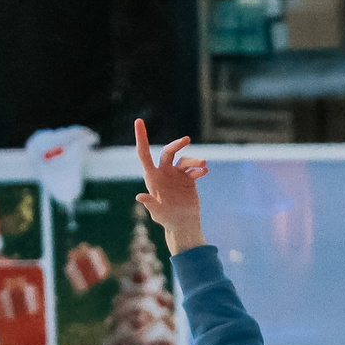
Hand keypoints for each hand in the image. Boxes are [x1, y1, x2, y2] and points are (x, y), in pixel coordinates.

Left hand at [132, 117, 209, 254]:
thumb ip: (150, 204)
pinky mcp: (188, 179)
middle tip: (186, 140)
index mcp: (152, 177)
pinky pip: (195, 169)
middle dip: (177, 144)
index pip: (144, 154)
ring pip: (185, 160)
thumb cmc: (167, 219)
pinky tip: (204, 172)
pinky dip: (200, 169)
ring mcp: (176, 175)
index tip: (139, 121)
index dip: (141, 138)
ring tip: (204, 164)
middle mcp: (164, 173)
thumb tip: (139, 197)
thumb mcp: (158, 213)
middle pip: (168, 152)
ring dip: (195, 161)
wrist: (183, 223)